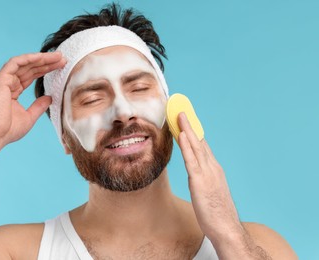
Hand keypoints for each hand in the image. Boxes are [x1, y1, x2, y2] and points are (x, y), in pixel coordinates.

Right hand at [0, 52, 65, 146]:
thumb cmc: (8, 130)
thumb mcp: (29, 117)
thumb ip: (39, 106)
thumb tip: (50, 98)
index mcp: (13, 92)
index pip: (31, 76)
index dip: (45, 70)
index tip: (60, 67)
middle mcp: (8, 83)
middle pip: (30, 68)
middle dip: (46, 63)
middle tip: (62, 59)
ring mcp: (3, 80)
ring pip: (24, 63)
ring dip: (41, 58)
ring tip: (57, 57)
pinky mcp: (0, 79)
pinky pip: (15, 63)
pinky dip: (28, 58)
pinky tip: (42, 57)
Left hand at [177, 112, 243, 243]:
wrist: (226, 227)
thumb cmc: (216, 212)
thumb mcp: (209, 191)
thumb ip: (202, 179)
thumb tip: (194, 174)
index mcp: (214, 169)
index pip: (202, 146)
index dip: (194, 131)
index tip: (187, 119)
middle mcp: (212, 167)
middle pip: (199, 141)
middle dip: (190, 124)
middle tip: (181, 109)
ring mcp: (207, 173)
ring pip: (195, 146)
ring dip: (187, 128)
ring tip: (179, 114)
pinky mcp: (200, 181)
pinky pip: (191, 159)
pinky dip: (187, 145)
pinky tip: (182, 134)